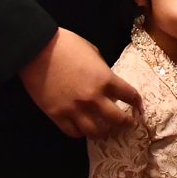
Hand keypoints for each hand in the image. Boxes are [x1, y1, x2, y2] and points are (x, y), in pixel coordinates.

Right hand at [20, 28, 141, 138]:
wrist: (37, 49)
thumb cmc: (66, 44)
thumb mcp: (93, 51)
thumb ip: (101, 69)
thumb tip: (105, 80)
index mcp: (105, 79)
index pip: (129, 95)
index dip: (137, 101)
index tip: (139, 106)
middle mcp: (93, 98)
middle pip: (116, 119)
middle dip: (125, 123)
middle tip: (127, 124)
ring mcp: (74, 109)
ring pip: (95, 131)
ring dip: (103, 132)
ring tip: (105, 131)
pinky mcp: (57, 114)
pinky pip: (72, 132)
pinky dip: (80, 132)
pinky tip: (82, 129)